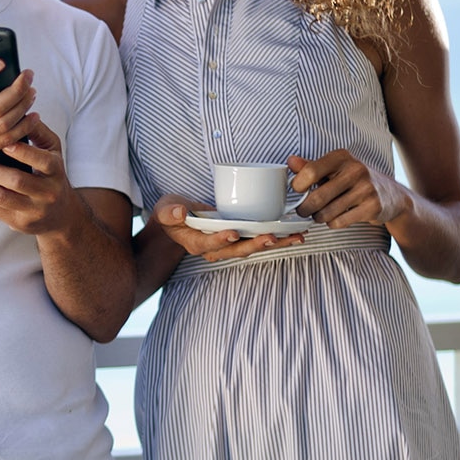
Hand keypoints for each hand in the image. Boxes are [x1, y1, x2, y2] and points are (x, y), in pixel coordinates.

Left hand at [0, 113, 78, 234]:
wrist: (61, 214)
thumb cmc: (51, 174)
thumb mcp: (52, 151)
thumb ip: (37, 131)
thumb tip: (20, 111)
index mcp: (56, 171)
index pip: (42, 161)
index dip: (22, 152)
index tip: (3, 142)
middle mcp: (48, 192)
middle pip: (17, 181)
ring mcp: (33, 210)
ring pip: (2, 198)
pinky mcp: (19, 223)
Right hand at [147, 193, 304, 261]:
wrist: (177, 219)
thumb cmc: (171, 212)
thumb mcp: (164, 209)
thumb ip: (170, 212)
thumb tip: (181, 212)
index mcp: (195, 242)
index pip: (209, 243)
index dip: (221, 239)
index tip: (233, 233)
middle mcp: (214, 249)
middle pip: (237, 250)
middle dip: (256, 244)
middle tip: (272, 238)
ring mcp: (228, 245)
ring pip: (252, 247)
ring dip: (274, 243)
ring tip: (295, 237)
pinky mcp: (239, 238)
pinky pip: (258, 241)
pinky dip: (277, 238)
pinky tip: (295, 233)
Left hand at [289, 150, 412, 227]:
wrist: (392, 195)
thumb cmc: (355, 181)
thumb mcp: (334, 169)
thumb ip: (311, 166)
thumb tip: (290, 161)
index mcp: (342, 157)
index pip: (311, 171)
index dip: (298, 185)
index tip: (297, 191)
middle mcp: (356, 170)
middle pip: (317, 196)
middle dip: (304, 208)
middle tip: (303, 210)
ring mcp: (366, 188)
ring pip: (327, 212)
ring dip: (318, 217)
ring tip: (319, 214)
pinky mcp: (373, 207)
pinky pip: (340, 222)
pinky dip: (332, 223)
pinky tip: (335, 218)